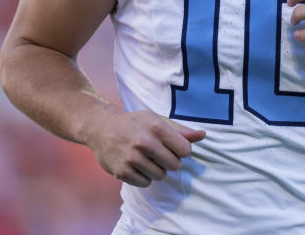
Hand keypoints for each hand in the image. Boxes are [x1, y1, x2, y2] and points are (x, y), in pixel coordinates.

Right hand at [84, 108, 205, 186]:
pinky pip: (145, 183)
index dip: (182, 151)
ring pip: (160, 176)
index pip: (185, 150)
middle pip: (174, 165)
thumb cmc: (135, 123)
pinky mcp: (122, 171)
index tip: (173, 147)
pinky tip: (138, 166)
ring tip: (147, 159)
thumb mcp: (157, 120)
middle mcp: (144, 143)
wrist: (101, 127)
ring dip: (157, 170)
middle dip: (170, 161)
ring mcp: (132, 158)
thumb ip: (181, 131)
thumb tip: (203, 135)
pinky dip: (144, 177)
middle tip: (158, 154)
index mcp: (157, 128)